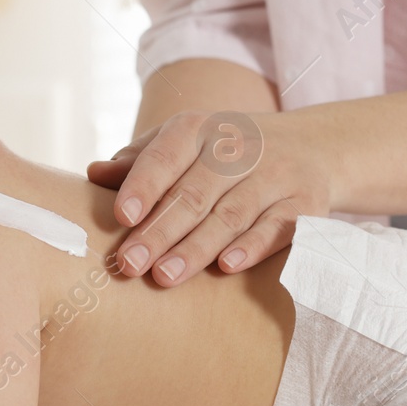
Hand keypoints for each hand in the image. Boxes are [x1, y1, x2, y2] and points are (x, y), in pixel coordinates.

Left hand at [86, 108, 331, 286]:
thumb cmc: (227, 153)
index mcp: (200, 129)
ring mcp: (275, 174)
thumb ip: (141, 161)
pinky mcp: (305, 202)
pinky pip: (278, 227)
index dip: (144, 186)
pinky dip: (253, 246)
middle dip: (160, 231)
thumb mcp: (185, 144)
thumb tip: (93, 172)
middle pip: (195, 193)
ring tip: (164, 276)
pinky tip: (226, 267)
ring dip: (197, 247)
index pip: (166, 156)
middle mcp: (240, 147)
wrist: (313, 145)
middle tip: (130, 264)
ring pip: (232, 214)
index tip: (121, 217)